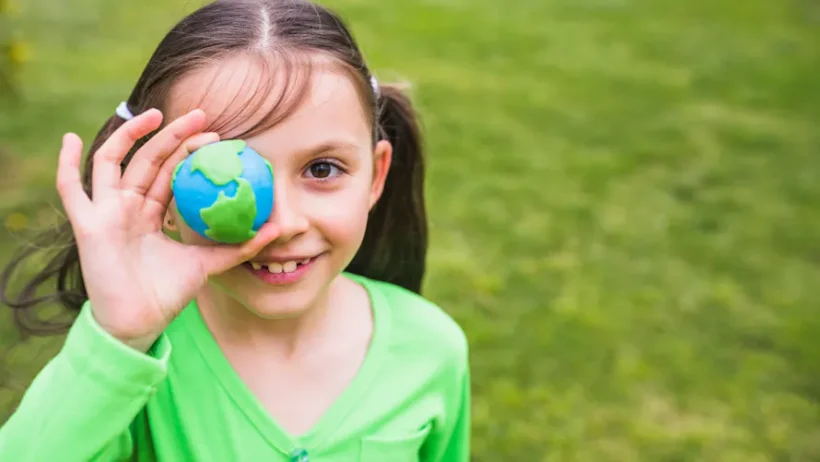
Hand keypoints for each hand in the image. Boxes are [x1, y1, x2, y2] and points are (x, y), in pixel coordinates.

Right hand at [56, 109, 277, 350]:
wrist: (140, 322)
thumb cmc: (168, 293)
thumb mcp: (208, 263)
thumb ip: (239, 246)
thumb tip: (278, 228)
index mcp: (151, 211)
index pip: (171, 170)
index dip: (189, 150)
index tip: (216, 136)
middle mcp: (127, 205)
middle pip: (148, 159)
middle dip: (173, 135)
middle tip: (201, 115)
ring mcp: (106, 211)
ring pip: (114, 161)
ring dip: (131, 135)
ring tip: (156, 114)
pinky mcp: (88, 224)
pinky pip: (70, 189)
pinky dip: (66, 164)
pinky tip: (71, 138)